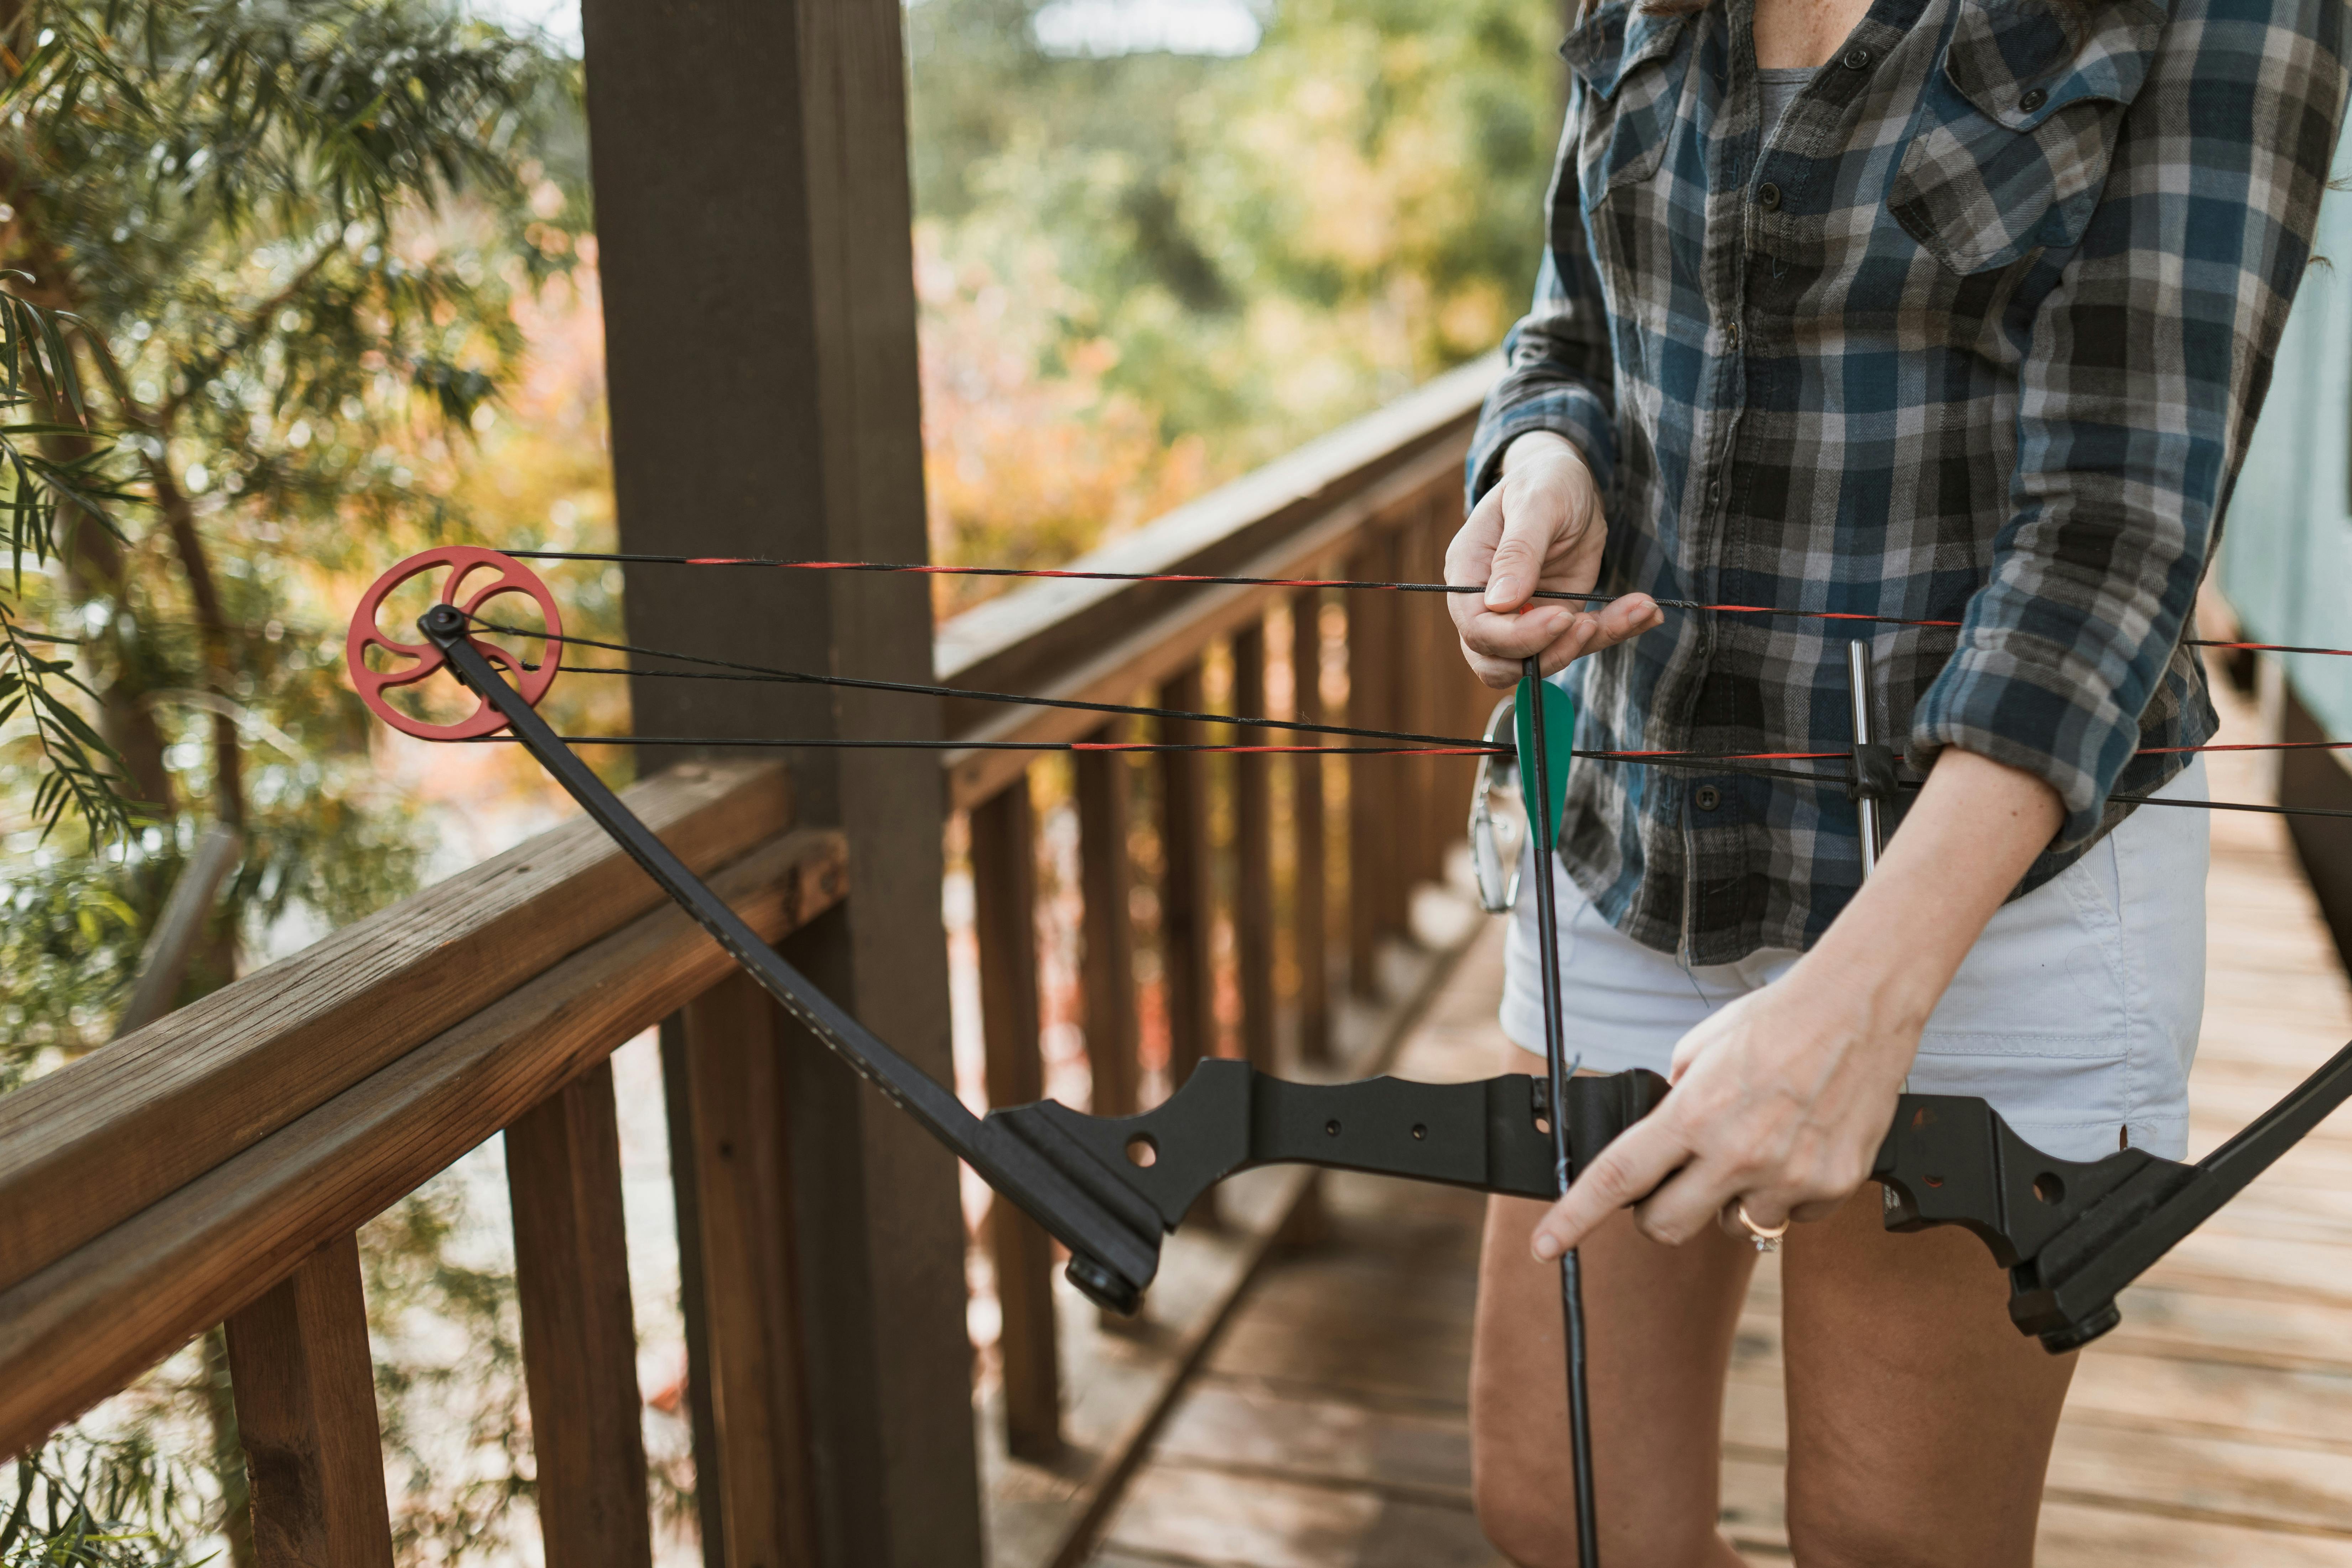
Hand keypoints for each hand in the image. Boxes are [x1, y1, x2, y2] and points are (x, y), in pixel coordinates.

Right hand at [1446, 431, 1660, 687]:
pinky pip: (1579, 643)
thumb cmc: (1546, 480)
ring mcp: (1522, 615)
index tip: (1561, 618)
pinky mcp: (1556, 618)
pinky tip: (1648, 613)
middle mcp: (1488, 603)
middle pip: (1497, 661)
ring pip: (1539, 662)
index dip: (1515, 636)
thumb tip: (1499, 603)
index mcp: (1469, 571)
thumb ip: (1518, 550)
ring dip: (1588, 645)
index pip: (1477, 627)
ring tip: (1639, 609)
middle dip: (1546, 654)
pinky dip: (1615, 632)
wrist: (1572, 481)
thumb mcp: (1536, 502)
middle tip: (1589, 626)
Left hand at [1530, 960, 1914, 1258]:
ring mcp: (1789, 1175)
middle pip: (1667, 1226)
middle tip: (1671, 1186)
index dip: (1575, 1217)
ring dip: (1731, 1201)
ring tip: (1757, 1148)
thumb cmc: (1779, 1021)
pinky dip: (1786, 1194)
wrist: (1859, 1009)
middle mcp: (1738, 1152)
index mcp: (1694, 1113)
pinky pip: (1792, 1217)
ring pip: (1734, 1226)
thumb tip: (1660, 1138)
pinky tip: (1797, 1149)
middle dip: (1658, 1214)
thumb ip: (1676, 1100)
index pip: (1619, 1178)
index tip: (1547, 1245)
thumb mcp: (1701, 1048)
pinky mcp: (1832, 1186)